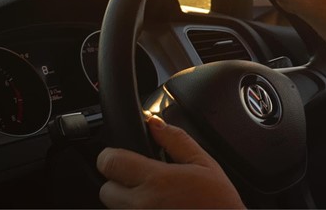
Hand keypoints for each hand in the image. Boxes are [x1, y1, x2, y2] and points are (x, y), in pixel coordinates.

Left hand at [97, 115, 243, 208]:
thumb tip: (154, 123)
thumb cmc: (219, 204)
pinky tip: (160, 208)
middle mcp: (141, 206)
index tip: (122, 155)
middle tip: (145, 179)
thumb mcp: (204, 163)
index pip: (109, 162)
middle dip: (120, 181)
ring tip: (157, 198)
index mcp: (156, 181)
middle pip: (106, 189)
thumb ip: (176, 140)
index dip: (112, 155)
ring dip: (128, 201)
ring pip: (115, 207)